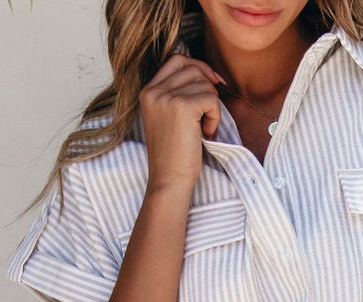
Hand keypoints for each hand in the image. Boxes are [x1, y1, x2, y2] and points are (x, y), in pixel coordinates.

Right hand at [139, 52, 226, 192]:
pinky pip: (211, 99)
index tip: (213, 84)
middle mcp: (154, 91)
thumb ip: (178, 94)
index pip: (176, 60)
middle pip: (192, 68)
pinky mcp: (182, 107)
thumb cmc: (173, 156)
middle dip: (209, 88)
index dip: (198, 67)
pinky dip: (215, 117)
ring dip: (212, 107)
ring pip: (204, 84)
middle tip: (209, 114)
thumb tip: (208, 74)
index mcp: (147, 91)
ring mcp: (166, 97)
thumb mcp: (169, 118)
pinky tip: (206, 134)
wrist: (168, 180)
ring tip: (204, 129)